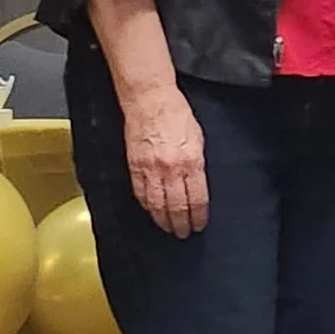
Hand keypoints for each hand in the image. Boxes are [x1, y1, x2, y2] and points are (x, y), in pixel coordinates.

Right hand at [122, 83, 208, 237]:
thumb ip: (198, 164)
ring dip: (163, 220)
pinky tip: (152, 212)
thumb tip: (198, 184)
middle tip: (184, 233)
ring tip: (168, 229)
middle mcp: (172, 169)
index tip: (199, 225)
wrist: (150, 100)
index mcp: (192, 161)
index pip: (197, 199)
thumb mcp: (198, 138)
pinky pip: (140, 193)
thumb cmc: (177, 114)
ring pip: (157, 205)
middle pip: (177, 207)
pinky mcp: (135, 166)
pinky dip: (147, 206)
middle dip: (181, 224)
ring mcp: (151, 169)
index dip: (198, 216)